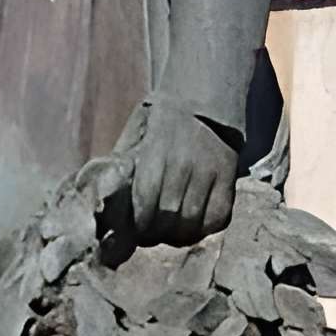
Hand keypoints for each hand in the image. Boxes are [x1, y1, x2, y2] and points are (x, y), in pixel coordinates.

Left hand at [116, 97, 237, 247]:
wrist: (201, 100)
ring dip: (178, 235)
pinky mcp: (228, 178)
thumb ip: (124, 165)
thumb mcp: (136, 135)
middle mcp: (184, 164)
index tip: (135, 229)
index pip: (145, 204)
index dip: (139, 224)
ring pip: (192, 222)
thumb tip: (107, 199)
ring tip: (170, 233)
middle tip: (151, 234)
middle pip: (169, 217)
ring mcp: (209, 172)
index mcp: (156, 154)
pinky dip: (204, 229)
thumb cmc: (161, 121)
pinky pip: (218, 218)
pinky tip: (193, 226)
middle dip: (156, 233)